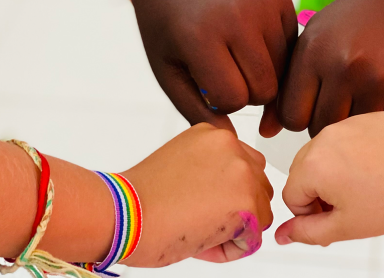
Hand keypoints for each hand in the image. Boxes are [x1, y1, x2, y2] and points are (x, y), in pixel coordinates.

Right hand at [121, 123, 273, 266]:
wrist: (124, 214)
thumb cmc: (140, 198)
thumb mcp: (181, 163)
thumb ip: (210, 169)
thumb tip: (232, 193)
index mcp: (214, 135)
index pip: (243, 166)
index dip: (224, 192)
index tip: (199, 202)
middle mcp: (232, 147)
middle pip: (258, 186)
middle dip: (237, 209)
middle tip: (201, 220)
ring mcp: (242, 173)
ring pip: (260, 212)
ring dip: (236, 228)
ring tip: (200, 230)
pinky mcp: (247, 203)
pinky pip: (254, 238)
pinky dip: (232, 249)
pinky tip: (202, 242)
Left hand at [130, 0, 297, 134]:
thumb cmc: (168, 24)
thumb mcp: (168, 70)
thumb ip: (196, 110)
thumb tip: (230, 140)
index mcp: (201, 38)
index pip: (235, 100)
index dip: (222, 102)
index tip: (210, 87)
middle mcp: (236, 17)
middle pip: (265, 89)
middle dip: (247, 91)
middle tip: (228, 74)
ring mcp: (263, 3)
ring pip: (283, 71)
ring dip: (263, 73)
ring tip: (238, 57)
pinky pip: (292, 46)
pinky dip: (275, 53)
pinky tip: (252, 42)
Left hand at [273, 0, 383, 136]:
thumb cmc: (352, 22)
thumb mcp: (312, 42)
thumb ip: (287, 86)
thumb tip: (266, 133)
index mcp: (314, 53)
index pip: (292, 117)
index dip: (301, 116)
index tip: (313, 105)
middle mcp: (344, 66)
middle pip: (322, 128)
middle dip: (327, 121)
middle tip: (341, 101)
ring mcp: (379, 79)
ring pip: (354, 132)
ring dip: (357, 122)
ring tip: (363, 96)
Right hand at [275, 112, 383, 245]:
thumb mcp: (347, 226)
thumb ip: (308, 232)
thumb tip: (283, 235)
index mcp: (312, 165)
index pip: (291, 197)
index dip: (311, 214)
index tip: (336, 217)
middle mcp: (324, 138)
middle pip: (304, 172)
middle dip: (321, 191)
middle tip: (352, 204)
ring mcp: (346, 124)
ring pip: (327, 155)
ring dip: (338, 172)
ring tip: (370, 185)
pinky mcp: (367, 118)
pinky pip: (350, 139)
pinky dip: (359, 155)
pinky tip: (381, 169)